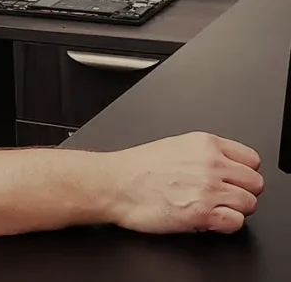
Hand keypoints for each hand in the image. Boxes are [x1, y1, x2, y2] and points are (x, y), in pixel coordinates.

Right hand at [103, 131, 263, 233]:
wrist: (113, 184)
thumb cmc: (135, 168)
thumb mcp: (174, 146)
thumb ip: (204, 154)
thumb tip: (225, 167)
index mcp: (205, 143)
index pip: (252, 160)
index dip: (242, 173)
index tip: (232, 180)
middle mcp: (211, 164)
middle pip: (255, 183)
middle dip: (241, 192)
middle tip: (221, 197)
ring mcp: (208, 189)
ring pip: (250, 204)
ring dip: (233, 210)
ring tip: (211, 208)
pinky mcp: (202, 213)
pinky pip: (237, 222)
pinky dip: (225, 225)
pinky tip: (208, 220)